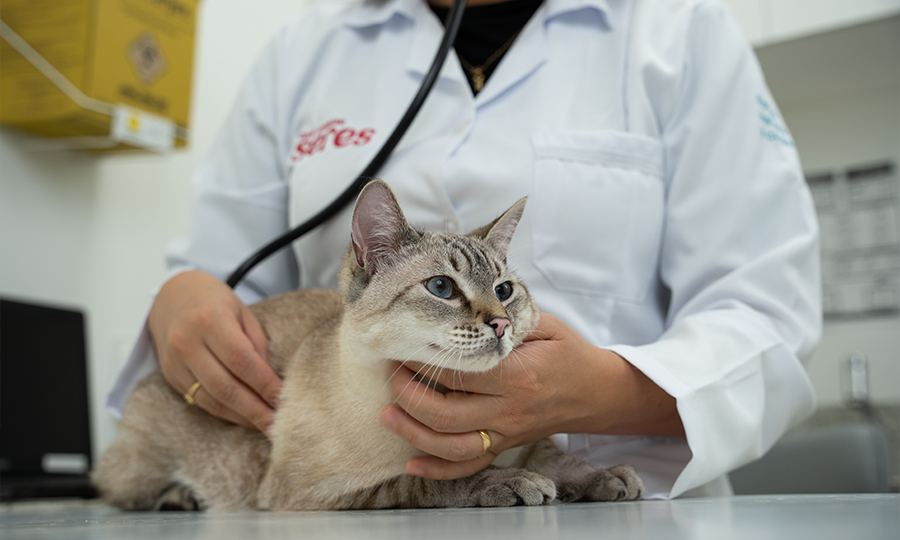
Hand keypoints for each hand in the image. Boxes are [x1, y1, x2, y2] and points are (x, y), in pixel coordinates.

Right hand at [149, 270, 281, 433]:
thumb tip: (274, 380)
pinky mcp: (171, 377)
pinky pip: (200, 402)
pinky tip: (245, 418)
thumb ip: (258, 343)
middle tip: (279, 426)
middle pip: (226, 386)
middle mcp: (187, 343)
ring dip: (242, 417)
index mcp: (209, 320)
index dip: (264, 384)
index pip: (241, 361)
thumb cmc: (213, 301)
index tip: (285, 400)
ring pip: (212, 399)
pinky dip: (225, 413)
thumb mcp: (242, 311)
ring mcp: (175, 362)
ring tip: (266, 426)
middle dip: (256, 410)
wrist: (171, 296)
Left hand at [380, 313, 682, 479]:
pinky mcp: (505, 445)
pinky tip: (412, 463)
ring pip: (451, 445)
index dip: (425, 361)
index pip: (459, 373)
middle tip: (391, 374)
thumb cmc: (568, 352)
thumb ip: (507, 317)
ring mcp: (506, 432)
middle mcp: (509, 409)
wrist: (597, 392)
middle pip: (446, 413)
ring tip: (388, 414)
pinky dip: (438, 470)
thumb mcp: (544, 324)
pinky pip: (469, 465)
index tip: (404, 346)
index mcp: (518, 374)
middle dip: (408, 394)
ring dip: (413, 433)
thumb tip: (467, 305)